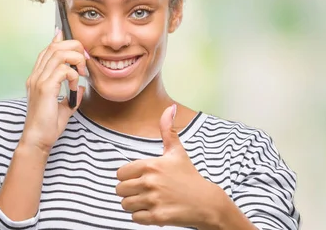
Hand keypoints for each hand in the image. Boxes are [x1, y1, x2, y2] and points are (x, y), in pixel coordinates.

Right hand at [21, 28, 87, 153]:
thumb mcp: (64, 106)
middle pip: (55, 47)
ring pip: (59, 54)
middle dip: (74, 48)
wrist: (38, 139)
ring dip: (76, 59)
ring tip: (82, 73)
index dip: (59, 41)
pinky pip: (63, 70)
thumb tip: (81, 87)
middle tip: (85, 62)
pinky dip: (74, 75)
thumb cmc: (48, 125)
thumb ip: (71, 94)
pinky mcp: (45, 88)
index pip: (47, 51)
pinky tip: (75, 86)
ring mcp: (39, 81)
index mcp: (38, 78)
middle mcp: (36, 76)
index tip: (70, 38)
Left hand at [115, 104, 223, 227]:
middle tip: (145, 191)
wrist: (205, 202)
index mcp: (151, 165)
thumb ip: (168, 130)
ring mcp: (153, 200)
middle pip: (119, 190)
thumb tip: (170, 107)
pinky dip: (142, 216)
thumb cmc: (189, 176)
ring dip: (135, 204)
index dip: (128, 176)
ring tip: (150, 200)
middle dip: (130, 191)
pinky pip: (134, 218)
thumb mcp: (177, 152)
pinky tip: (154, 210)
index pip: (120, 173)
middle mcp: (150, 182)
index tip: (141, 178)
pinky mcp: (156, 217)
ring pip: (125, 205)